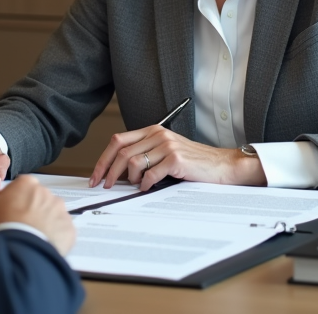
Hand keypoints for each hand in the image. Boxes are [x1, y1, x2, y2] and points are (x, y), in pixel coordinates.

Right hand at [0, 175, 76, 255]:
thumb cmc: (4, 227)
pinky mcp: (68, 227)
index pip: (22, 186)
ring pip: (51, 214)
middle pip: (38, 199)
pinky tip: (41, 243)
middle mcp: (47, 193)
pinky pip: (61, 230)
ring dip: (44, 222)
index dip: (14, 198)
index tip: (10, 210)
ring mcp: (60, 210)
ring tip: (31, 236)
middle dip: (31, 210)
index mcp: (27, 184)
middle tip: (20, 225)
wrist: (21, 251)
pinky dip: (54, 235)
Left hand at [88, 125, 266, 190]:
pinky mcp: (176, 159)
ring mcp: (167, 146)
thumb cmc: (194, 162)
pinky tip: (147, 187)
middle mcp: (158, 134)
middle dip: (108, 172)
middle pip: (121, 152)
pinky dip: (144, 184)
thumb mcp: (167, 152)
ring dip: (128, 179)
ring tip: (134, 186)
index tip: (96, 175)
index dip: (103, 159)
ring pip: (132, 163)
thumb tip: (118, 173)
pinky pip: (150, 174)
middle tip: (104, 186)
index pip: (118, 141)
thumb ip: (146, 155)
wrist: (222, 165)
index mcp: (153, 130)